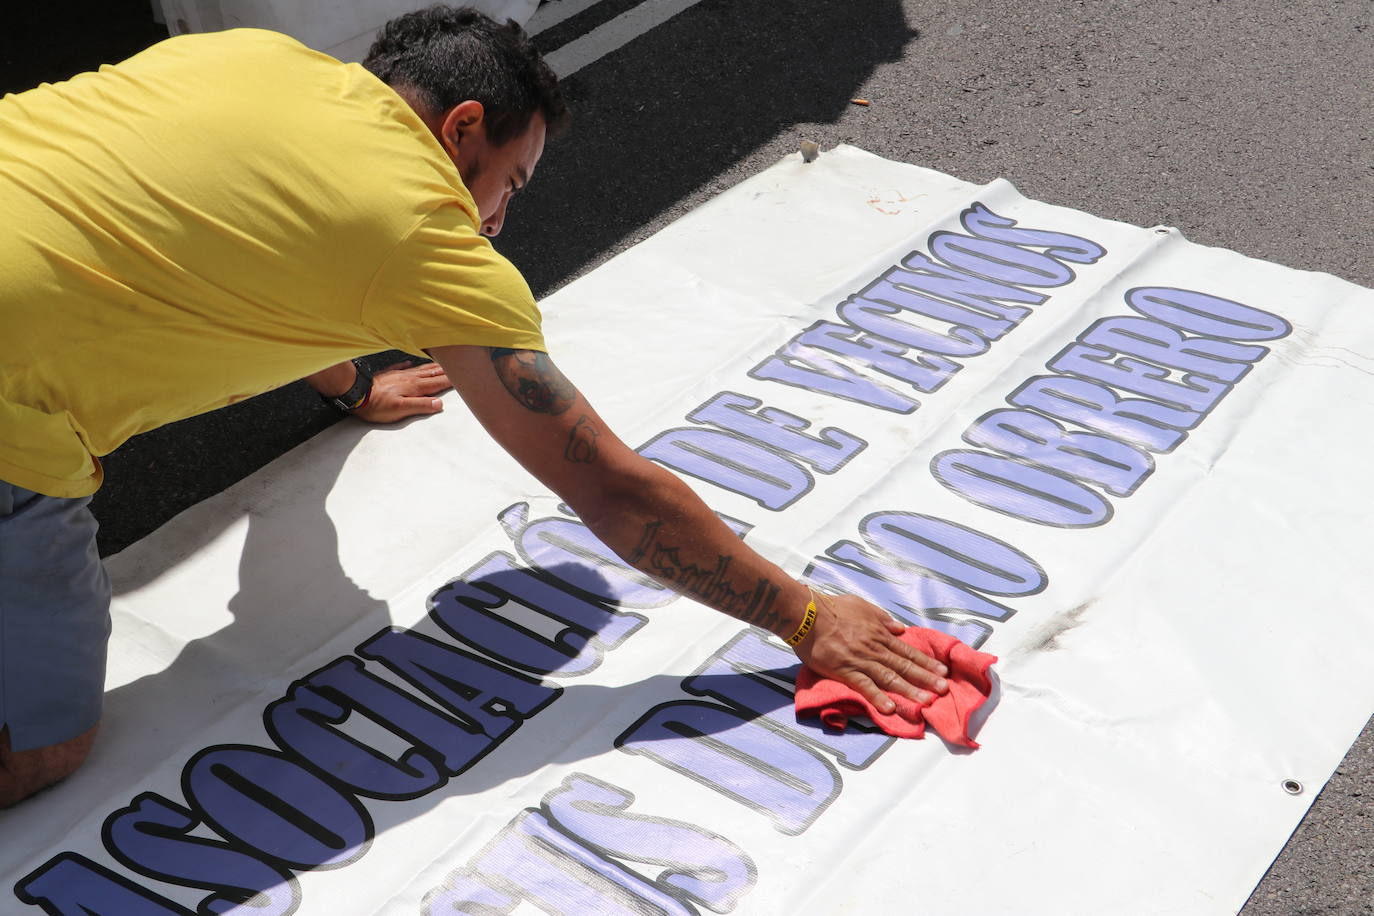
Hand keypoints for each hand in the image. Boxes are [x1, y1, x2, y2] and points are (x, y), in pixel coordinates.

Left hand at [352, 360, 452, 423]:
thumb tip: (439, 403)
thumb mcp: (400, 410)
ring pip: (420, 369)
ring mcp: (399, 375)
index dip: (451, 380)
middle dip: (446, 370)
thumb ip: (421, 406)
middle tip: (457, 365)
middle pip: (432, 373)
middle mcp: (409, 378)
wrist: (356, 394)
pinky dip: (408, 364)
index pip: (438, 383)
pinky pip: (402, 367)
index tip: (463, 377)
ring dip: (432, 366)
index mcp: (414, 387)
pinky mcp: (389, 375)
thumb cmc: (377, 405)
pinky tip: (410, 362)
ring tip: (441, 363)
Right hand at [792, 592, 948, 716]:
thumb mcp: (862, 606)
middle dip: (926, 679)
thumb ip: (882, 618)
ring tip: (926, 702)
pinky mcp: (844, 671)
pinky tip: (890, 708)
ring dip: (909, 690)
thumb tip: (900, 629)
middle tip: (944, 691)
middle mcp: (874, 648)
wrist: (807, 614)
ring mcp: (860, 660)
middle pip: (904, 665)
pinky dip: (877, 697)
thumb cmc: (833, 608)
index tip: (942, 672)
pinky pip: (864, 686)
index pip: (907, 651)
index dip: (926, 662)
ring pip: (889, 677)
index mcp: (879, 633)